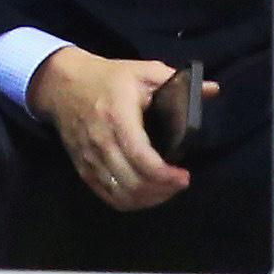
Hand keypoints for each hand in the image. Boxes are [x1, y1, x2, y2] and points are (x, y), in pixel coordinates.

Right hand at [25, 47, 192, 211]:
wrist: (61, 85)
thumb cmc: (106, 78)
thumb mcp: (141, 71)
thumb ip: (176, 80)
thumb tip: (213, 89)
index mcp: (118, 118)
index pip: (141, 158)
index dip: (165, 176)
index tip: (184, 175)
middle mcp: (101, 143)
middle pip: (133, 183)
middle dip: (162, 191)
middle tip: (179, 182)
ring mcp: (90, 159)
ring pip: (121, 195)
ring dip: (148, 199)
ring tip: (165, 189)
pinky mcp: (83, 169)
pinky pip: (108, 197)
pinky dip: (130, 202)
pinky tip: (145, 194)